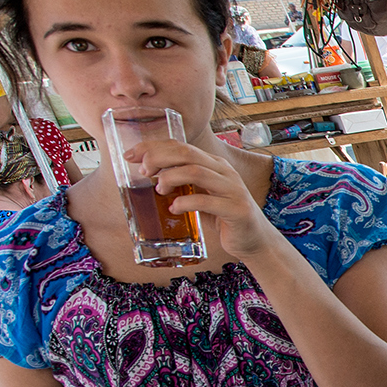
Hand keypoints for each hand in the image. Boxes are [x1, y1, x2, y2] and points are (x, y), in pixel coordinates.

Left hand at [125, 136, 276, 263]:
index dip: (153, 146)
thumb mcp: (202, 194)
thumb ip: (183, 184)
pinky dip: (185, 203)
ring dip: (170, 177)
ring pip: (196, 171)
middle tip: (142, 170)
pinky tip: (174, 208)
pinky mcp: (236, 210)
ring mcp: (232, 190)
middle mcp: (225, 172)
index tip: (131, 155)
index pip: (180, 145)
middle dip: (158, 157)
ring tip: (159, 189)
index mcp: (215, 165)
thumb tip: (149, 176)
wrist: (255, 240)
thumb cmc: (223, 217)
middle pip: (186, 153)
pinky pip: (206, 201)